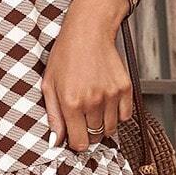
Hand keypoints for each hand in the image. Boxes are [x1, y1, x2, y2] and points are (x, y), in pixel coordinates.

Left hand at [41, 0, 135, 151]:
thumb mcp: (49, 85)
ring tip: (93, 108)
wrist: (88, 31)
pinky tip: (106, 102)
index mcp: (71, 103)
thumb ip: (54, 116)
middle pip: (95, 137)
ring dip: (102, 124)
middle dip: (88, 134)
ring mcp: (112, 95)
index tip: (74, 136)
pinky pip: (125, 115)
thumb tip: (56, 142)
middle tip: (82, 120)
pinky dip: (117, 114)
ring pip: (110, 128)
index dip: (76, 142)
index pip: (80, 143)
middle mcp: (93, 102)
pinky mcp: (126, 88)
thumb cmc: (65, 56)